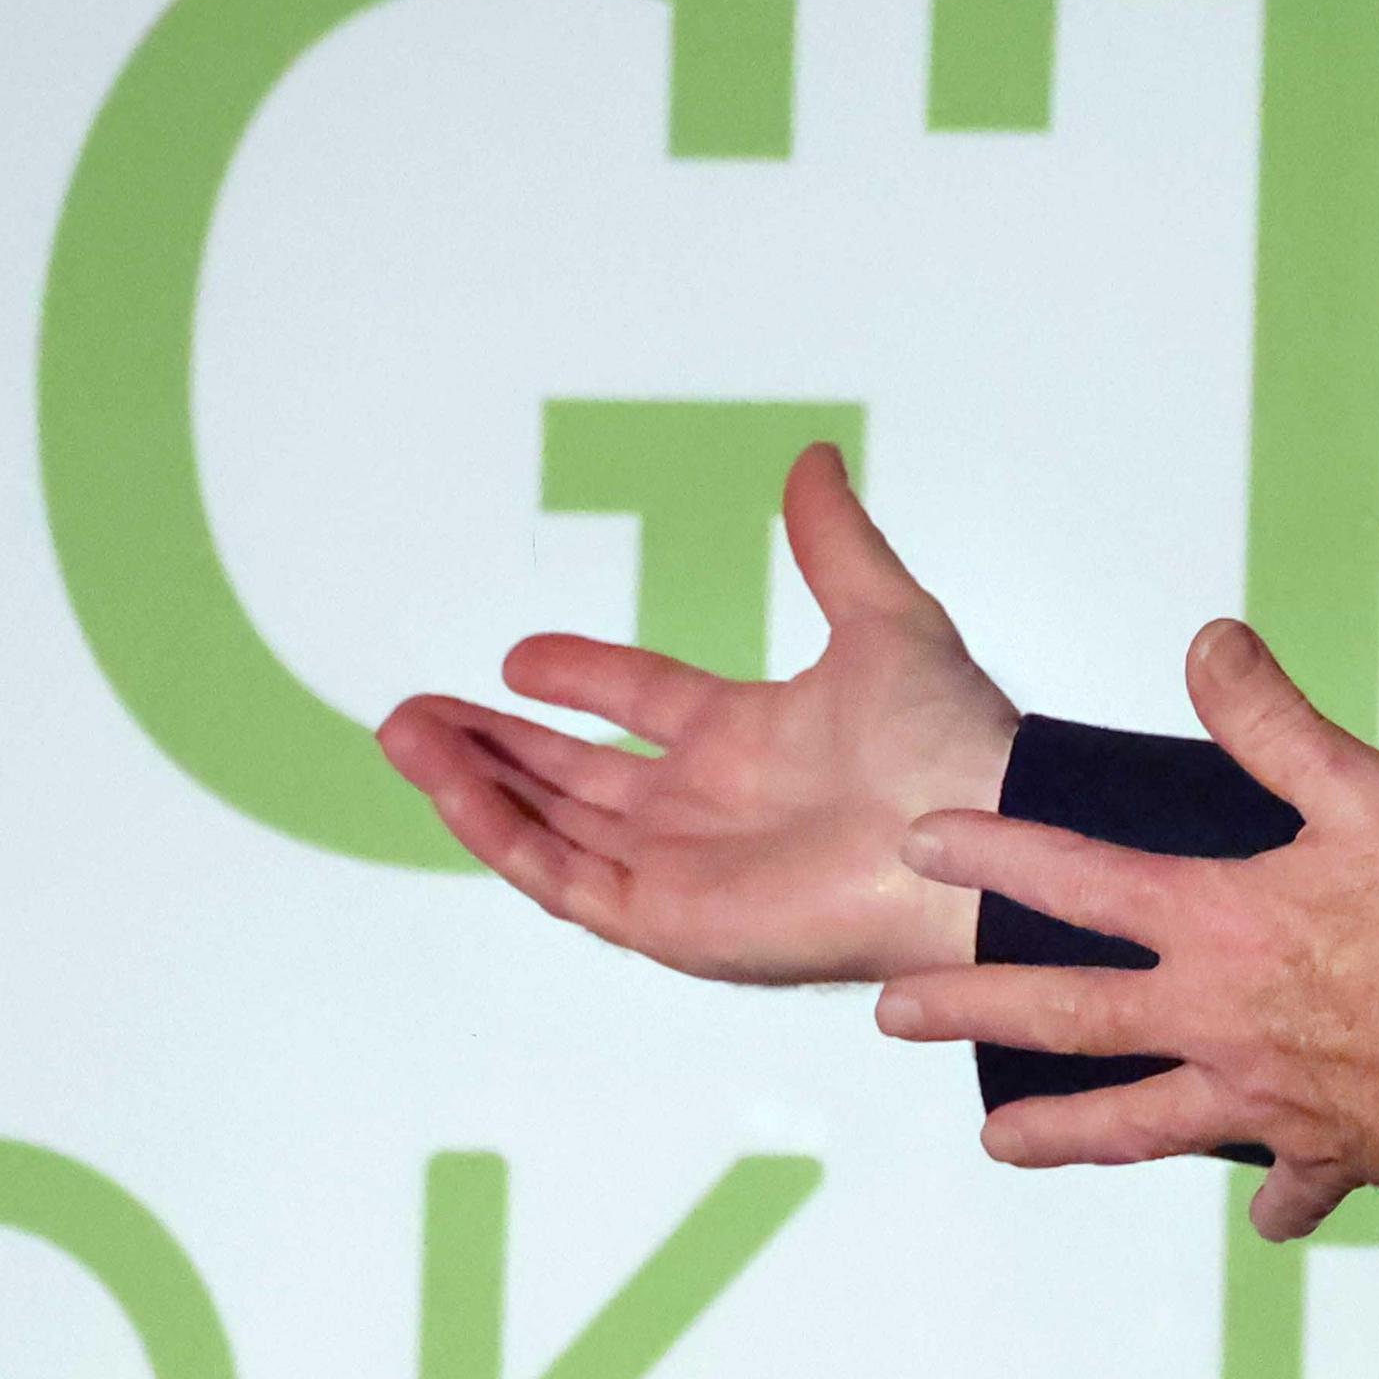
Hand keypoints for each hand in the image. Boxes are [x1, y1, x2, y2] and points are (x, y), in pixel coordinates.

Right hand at [379, 442, 1019, 983]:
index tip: (519, 656)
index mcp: (753, 743)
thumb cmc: (952, 739)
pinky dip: (502, 833)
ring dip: (473, 783)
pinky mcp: (670, 921)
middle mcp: (710, 809)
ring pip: (550, 825)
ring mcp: (685, 869)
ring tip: (402, 734)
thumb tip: (813, 457)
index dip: (580, 678)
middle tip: (412, 713)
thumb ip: (832, 544)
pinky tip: (452, 784)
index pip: (641, 705)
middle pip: (574, 775)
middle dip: (494, 745)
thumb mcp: (883, 618)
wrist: (976, 834)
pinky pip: (562, 878)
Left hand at [874, 618, 1378, 1195]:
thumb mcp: (1369, 795)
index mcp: (1220, 924)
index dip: (997, 852)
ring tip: (999, 1141)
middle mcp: (1216, 1018)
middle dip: (975, 1009)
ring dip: (1064, 1132)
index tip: (920, 840)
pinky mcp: (1327, 1148)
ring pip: (1138, 1123)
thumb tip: (1205, 644)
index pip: (1081, 880)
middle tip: (893, 1012)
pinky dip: (1276, 1196)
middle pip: (1072, 1015)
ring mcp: (1262, 1096)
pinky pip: (1290, 1181)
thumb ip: (1275, 723)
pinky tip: (1263, 1209)